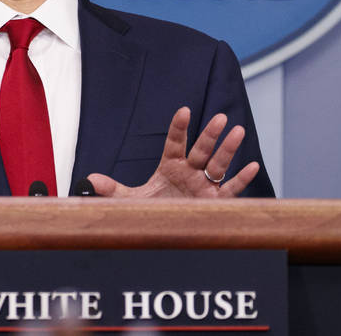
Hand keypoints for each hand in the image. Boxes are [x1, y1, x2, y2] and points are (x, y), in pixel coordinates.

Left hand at [87, 107, 259, 197]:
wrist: (165, 230)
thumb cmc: (152, 210)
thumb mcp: (131, 200)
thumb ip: (112, 189)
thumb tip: (89, 179)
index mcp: (170, 166)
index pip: (175, 143)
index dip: (179, 128)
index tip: (184, 110)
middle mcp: (190, 172)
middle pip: (201, 150)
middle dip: (210, 135)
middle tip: (219, 117)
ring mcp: (204, 186)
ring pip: (219, 165)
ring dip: (228, 149)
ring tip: (238, 130)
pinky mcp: (215, 202)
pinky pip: (231, 189)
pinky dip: (242, 179)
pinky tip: (252, 165)